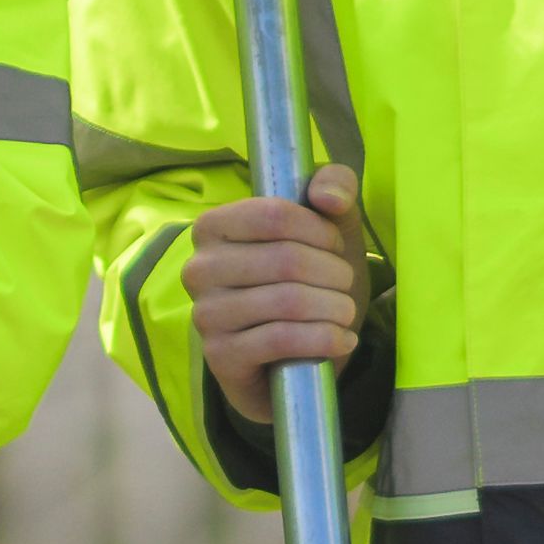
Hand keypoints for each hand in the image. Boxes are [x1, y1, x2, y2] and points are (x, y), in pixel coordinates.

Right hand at [189, 170, 371, 403]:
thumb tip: (327, 197)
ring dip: (335, 308)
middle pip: (286, 259)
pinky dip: (325, 339)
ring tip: (344, 312)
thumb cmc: (309, 280)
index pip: (275, 215)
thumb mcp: (328, 226)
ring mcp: (205, 315)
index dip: (320, 231)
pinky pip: (282, 340)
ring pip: (288, 301)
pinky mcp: (221, 356)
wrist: (296, 356)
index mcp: (213, 226)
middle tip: (345, 286)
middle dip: (335, 274)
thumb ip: (334, 186)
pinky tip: (341, 340)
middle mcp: (199, 269)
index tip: (335, 247)